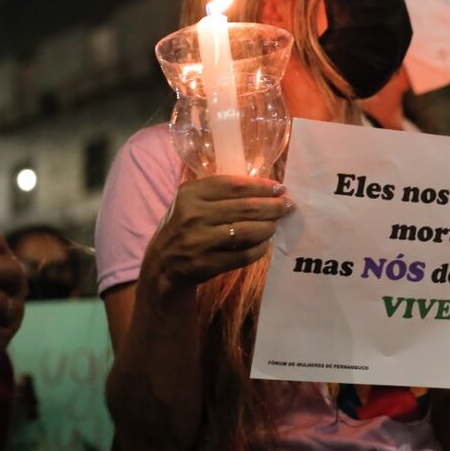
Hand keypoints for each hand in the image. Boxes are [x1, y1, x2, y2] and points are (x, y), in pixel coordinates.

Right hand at [147, 176, 292, 287]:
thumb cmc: (184, 228)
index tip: (279, 188)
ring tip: (277, 224)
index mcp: (190, 194)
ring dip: (268, 227)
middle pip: (245, 208)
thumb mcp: (192, 203)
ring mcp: (199, 241)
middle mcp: (193, 215)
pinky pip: (244, 254)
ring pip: (247, 231)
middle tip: (288, 206)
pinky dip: (259, 248)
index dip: (261, 186)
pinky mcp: (207, 264)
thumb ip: (220, 193)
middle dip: (272, 206)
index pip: (234, 185)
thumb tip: (265, 188)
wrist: (162, 265)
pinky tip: (265, 243)